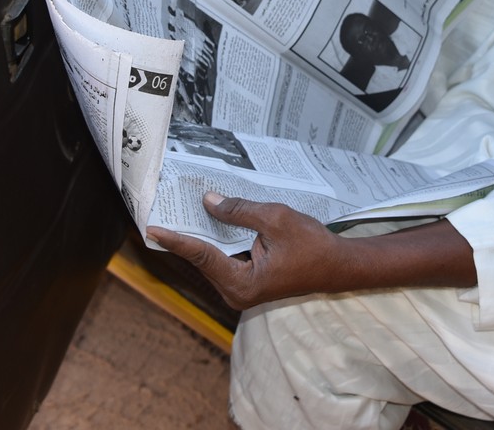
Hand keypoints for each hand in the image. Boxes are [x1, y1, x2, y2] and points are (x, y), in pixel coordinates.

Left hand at [146, 193, 477, 310]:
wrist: (341, 266)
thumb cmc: (313, 247)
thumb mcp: (277, 220)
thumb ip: (241, 211)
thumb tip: (210, 201)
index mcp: (241, 283)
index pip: (202, 255)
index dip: (177, 239)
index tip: (153, 229)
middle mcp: (237, 291)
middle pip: (204, 257)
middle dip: (186, 234)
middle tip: (162, 212)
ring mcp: (243, 287)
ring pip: (215, 257)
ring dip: (202, 235)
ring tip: (179, 211)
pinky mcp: (250, 280)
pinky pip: (227, 256)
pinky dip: (219, 239)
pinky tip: (210, 219)